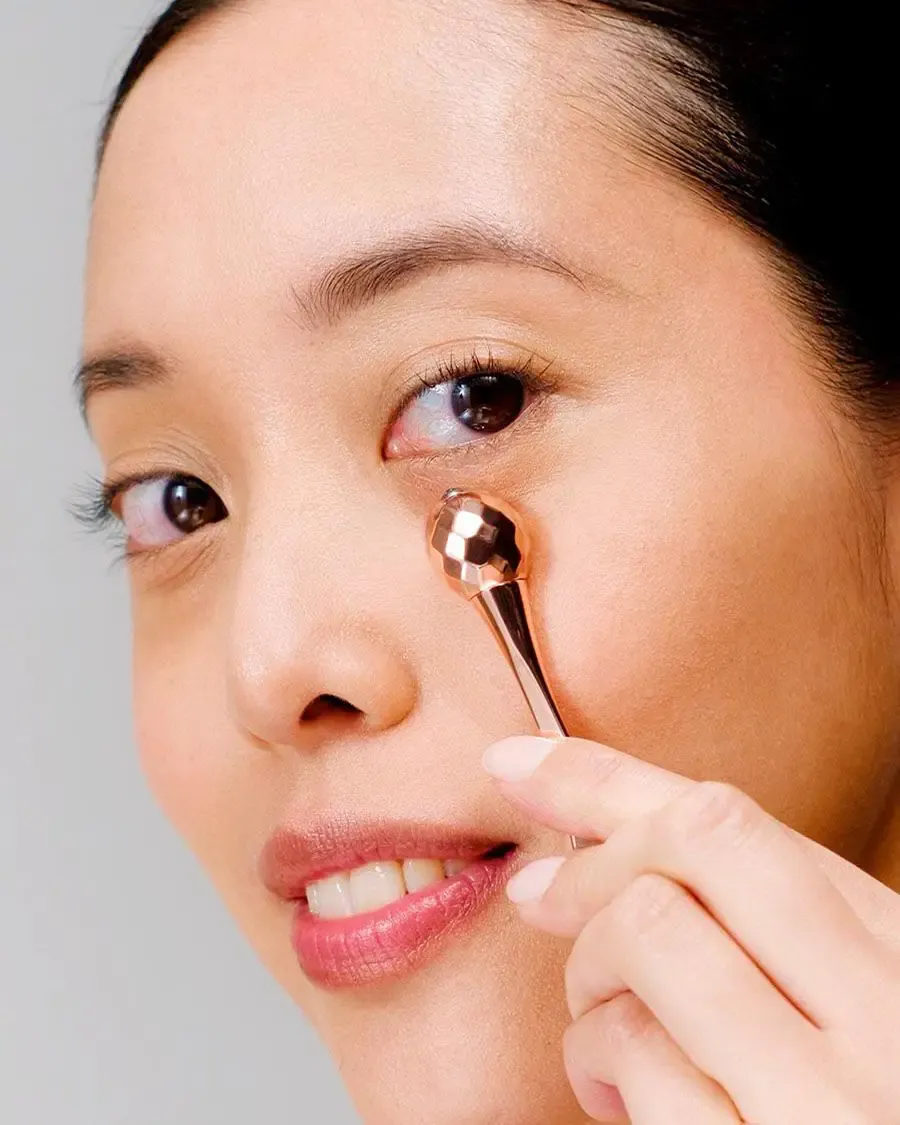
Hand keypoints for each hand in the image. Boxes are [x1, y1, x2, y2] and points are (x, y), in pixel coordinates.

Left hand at [483, 735, 899, 1123]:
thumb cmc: (856, 1099)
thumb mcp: (839, 997)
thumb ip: (758, 916)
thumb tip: (593, 824)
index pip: (738, 821)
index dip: (605, 776)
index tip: (515, 762)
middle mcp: (890, 1027)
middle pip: (695, 848)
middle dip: (596, 860)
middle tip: (544, 895)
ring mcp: (830, 1111)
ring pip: (650, 937)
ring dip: (591, 973)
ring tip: (603, 1018)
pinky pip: (638, 1062)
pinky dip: (601, 1062)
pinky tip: (621, 1097)